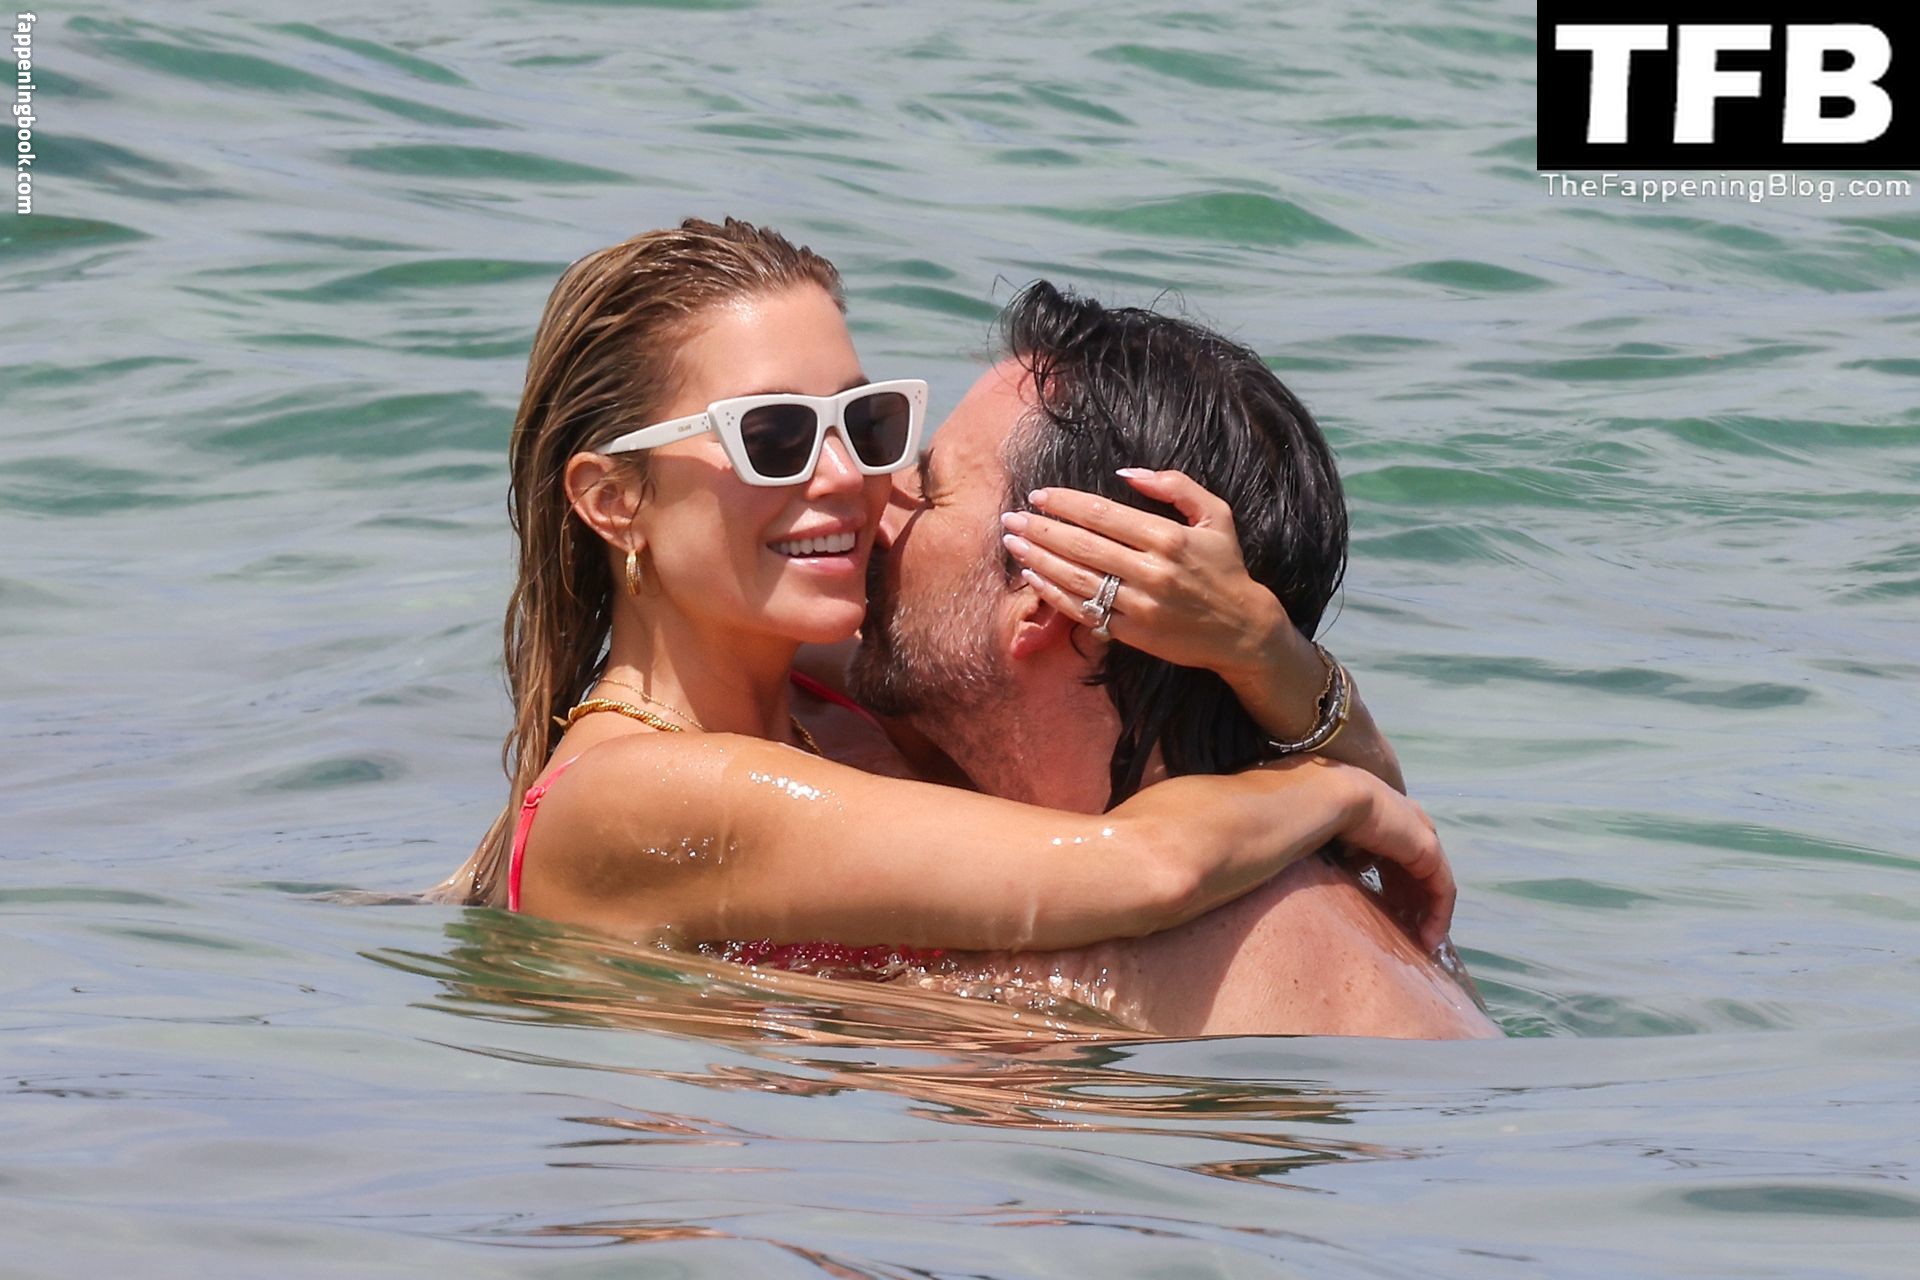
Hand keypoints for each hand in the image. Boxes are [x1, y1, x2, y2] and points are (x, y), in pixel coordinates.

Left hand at [1002, 468, 1305, 690]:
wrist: (1242, 630)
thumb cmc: (1226, 567)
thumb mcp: (1215, 515)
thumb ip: (1175, 486)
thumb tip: (1126, 473)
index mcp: (1168, 537)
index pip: (1102, 514)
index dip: (1064, 503)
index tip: (1038, 496)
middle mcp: (1151, 571)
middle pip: (1082, 545)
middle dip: (1040, 530)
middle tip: (1011, 519)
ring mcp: (1139, 605)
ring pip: (1077, 578)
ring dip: (1039, 560)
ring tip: (1014, 545)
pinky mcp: (1132, 633)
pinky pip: (1084, 611)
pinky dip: (1054, 596)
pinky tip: (1033, 580)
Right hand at [1334, 771, 1454, 950]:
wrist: (1327, 797)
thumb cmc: (1314, 815)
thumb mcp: (1330, 841)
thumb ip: (1344, 857)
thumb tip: (1343, 878)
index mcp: (1381, 812)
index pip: (1395, 853)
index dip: (1392, 884)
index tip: (1384, 912)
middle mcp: (1406, 818)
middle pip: (1417, 867)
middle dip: (1412, 901)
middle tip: (1404, 931)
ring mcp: (1421, 832)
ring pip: (1433, 880)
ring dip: (1428, 912)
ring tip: (1418, 941)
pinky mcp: (1429, 850)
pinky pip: (1442, 889)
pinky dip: (1438, 915)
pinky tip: (1428, 939)